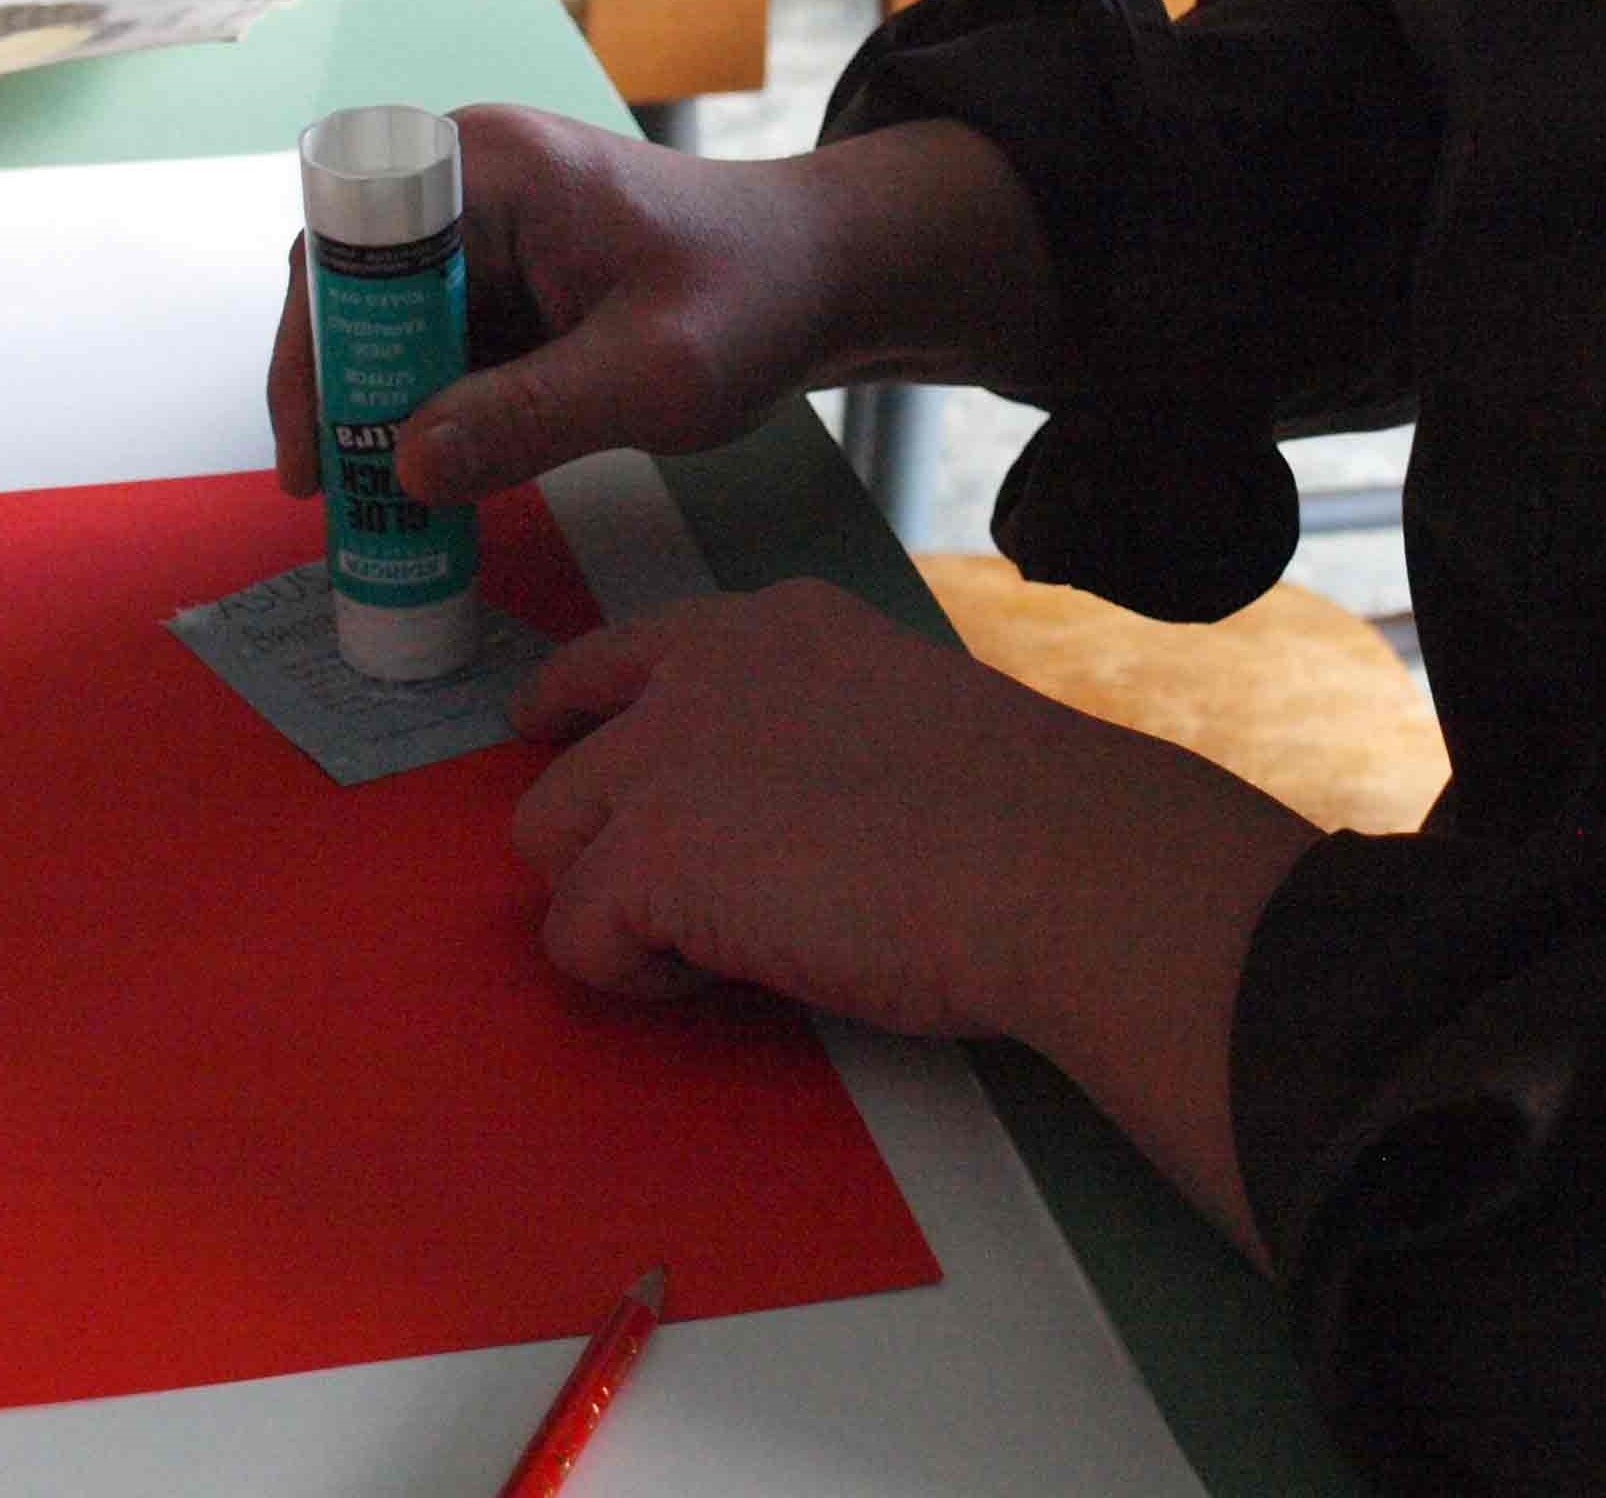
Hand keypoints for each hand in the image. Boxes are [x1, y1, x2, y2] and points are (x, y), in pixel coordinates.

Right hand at [267, 107, 1054, 506]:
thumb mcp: (655, 374)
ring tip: (372, 512)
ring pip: (387, 325)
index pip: (350, 247)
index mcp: (489, 168)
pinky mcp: (504, 273)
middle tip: (336, 501)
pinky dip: (427, 411)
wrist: (827, 274)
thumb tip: (407, 468)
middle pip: (352, 289)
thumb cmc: (759, 296)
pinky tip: (430, 482)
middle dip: (340, 394)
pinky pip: (436, 342)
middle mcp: (466, 181)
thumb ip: (532, 419)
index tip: (321, 450)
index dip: (318, 348)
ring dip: (379, 412)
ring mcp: (483, 227)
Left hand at [510, 578, 1320, 1255]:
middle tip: (683, 910)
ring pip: (550, 847)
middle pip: (566, 769)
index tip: (548, 731)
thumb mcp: (897, 719)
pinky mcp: (643, 853)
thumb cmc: (1022, 821)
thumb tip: (771, 815)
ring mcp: (659, 756)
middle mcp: (699, 669)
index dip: (574, 706)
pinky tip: (731, 972)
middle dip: (605, 844)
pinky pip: (575, 939)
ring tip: (724, 946)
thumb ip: (808, 734)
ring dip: (617, 910)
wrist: (1056, 865)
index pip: (621, 652)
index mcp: (774, 627)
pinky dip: (638, 979)